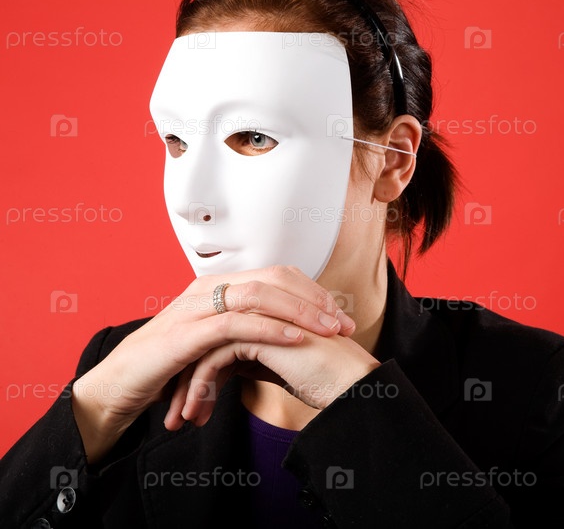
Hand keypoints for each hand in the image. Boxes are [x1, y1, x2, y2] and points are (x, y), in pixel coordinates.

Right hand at [72, 266, 354, 462]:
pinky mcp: (186, 334)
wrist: (120, 387)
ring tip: (330, 330)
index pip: (276, 276)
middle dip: (315, 300)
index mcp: (217, 287)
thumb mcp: (214, 343)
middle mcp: (207, 288)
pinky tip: (296, 340)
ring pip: (259, 296)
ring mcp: (195, 308)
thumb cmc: (168, 365)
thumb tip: (286, 335)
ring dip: (300, 312)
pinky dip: (270, 330)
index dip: (311, 292)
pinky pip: (236, 324)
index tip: (339, 315)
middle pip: (274, 279)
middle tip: (344, 324)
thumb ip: (244, 332)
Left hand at [167, 330, 380, 427]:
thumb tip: (226, 367)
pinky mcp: (257, 332)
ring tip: (184, 419)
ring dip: (190, 388)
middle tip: (176, 412)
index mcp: (265, 312)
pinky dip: (201, 389)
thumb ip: (255, 357)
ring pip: (204, 349)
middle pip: (205, 340)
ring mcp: (258, 316)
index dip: (198, 369)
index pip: (216, 336)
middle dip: (186, 378)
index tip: (187, 401)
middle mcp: (260, 309)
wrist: (352, 386)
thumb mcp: (280, 365)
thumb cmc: (327, 378)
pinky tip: (197, 414)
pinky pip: (214, 359)